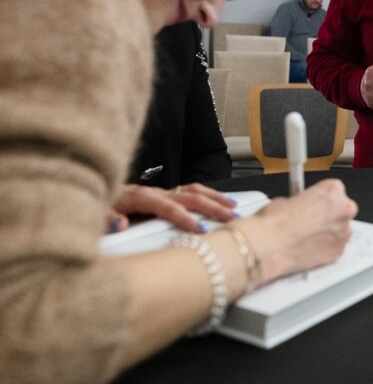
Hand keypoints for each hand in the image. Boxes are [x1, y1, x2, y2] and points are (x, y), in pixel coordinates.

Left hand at [108, 183, 238, 233]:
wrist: (90, 192)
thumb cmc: (96, 208)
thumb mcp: (95, 215)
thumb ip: (107, 220)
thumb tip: (121, 224)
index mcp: (141, 197)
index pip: (169, 208)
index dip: (186, 218)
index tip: (202, 230)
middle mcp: (154, 191)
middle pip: (190, 196)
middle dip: (213, 206)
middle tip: (232, 217)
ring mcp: (160, 191)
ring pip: (193, 190)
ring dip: (215, 197)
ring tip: (233, 206)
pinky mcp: (161, 194)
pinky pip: (189, 191)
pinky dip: (206, 195)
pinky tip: (216, 202)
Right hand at [237, 178, 358, 283]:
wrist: (268, 246)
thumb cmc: (274, 222)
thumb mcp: (288, 198)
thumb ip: (305, 201)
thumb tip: (305, 206)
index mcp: (333, 190)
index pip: (334, 190)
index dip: (322, 199)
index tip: (315, 204)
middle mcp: (344, 209)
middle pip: (342, 209)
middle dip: (329, 215)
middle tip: (311, 222)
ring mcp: (344, 232)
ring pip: (340, 230)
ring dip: (329, 232)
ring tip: (308, 237)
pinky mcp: (339, 252)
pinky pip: (335, 247)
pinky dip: (325, 248)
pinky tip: (309, 248)